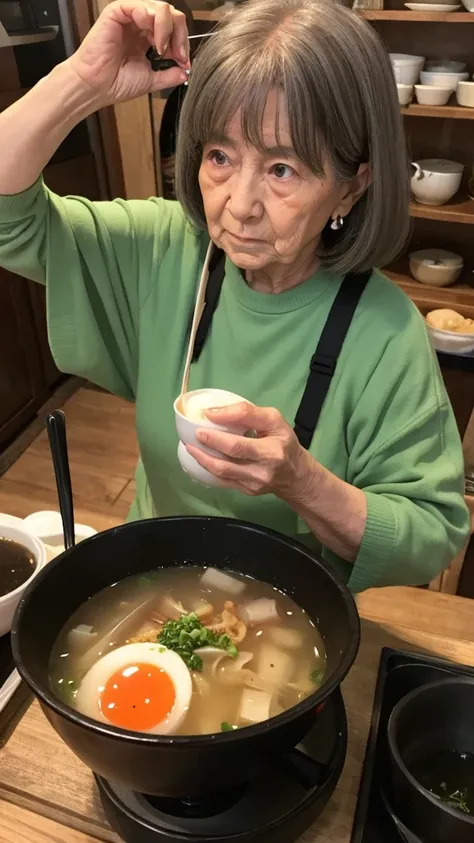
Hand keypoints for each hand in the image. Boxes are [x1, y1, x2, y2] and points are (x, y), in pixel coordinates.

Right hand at [69, 1, 188, 104]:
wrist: (97, 87)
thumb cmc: (116, 83)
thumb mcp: (151, 80)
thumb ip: (170, 74)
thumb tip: (186, 72)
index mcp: (148, 36)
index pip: (174, 28)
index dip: (183, 43)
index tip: (184, 63)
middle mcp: (140, 24)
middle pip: (171, 14)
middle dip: (180, 35)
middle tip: (178, 56)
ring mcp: (129, 16)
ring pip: (160, 7)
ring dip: (168, 29)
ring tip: (162, 49)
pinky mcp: (116, 12)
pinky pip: (138, 5)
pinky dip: (151, 19)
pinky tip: (152, 39)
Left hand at [187, 403, 316, 498]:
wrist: (295, 476)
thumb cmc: (284, 443)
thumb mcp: (274, 421)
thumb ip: (248, 412)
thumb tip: (214, 412)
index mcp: (273, 449)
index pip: (244, 437)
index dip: (223, 425)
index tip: (207, 414)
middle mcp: (264, 468)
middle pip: (231, 454)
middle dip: (210, 442)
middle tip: (195, 433)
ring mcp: (254, 482)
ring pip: (223, 471)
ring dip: (203, 458)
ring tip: (191, 447)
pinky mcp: (246, 491)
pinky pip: (222, 479)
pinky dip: (208, 468)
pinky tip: (201, 458)